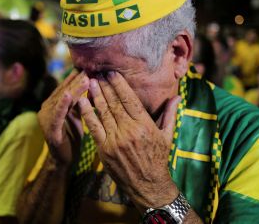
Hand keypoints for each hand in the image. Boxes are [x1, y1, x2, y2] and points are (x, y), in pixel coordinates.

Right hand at [37, 70, 89, 166]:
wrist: (65, 160)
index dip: (77, 76)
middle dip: (77, 79)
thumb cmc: (72, 136)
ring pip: (62, 100)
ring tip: (86, 78)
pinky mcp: (50, 129)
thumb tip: (90, 82)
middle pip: (64, 90)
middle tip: (89, 68)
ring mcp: (46, 118)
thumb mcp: (76, 114)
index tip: (89, 65)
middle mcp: (46, 108)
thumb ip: (79, 100)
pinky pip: (57, 114)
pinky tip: (67, 95)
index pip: (66, 86)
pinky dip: (62, 104)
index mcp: (52, 104)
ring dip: (74, 88)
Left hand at [78, 71, 180, 208]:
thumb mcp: (167, 136)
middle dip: (104, 86)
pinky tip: (82, 101)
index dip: (118, 84)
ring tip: (88, 81)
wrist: (148, 185)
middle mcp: (129, 131)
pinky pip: (93, 127)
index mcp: (144, 125)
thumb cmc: (158, 158)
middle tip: (96, 72)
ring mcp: (115, 141)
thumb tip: (176, 96)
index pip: (129, 99)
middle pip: (113, 103)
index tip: (111, 72)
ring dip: (94, 95)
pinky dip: (87, 113)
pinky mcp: (104, 150)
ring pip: (102, 112)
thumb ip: (169, 114)